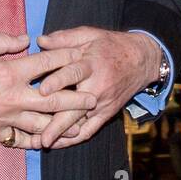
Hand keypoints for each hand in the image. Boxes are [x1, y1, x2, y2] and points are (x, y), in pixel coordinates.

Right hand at [0, 32, 97, 148]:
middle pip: (53, 100)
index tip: (81, 55)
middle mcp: (11, 97)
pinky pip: (20, 140)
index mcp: (9, 71)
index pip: (46, 64)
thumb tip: (27, 39)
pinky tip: (48, 138)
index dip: (66, 57)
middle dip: (76, 99)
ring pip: (41, 124)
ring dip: (61, 124)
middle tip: (93, 98)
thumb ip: (5, 39)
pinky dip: (35, 140)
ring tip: (78, 123)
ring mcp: (4, 117)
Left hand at [33, 27, 162, 147]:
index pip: (74, 74)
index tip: (42, 90)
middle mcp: (97, 87)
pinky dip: (73, 139)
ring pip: (80, 123)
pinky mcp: (106, 114)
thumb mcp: (90, 35)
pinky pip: (89, 130)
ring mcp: (102, 104)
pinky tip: (57, 144)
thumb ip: (64, 38)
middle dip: (58, 123)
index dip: (58, 81)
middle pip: (76, 108)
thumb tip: (39, 40)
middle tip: (40, 136)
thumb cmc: (111, 45)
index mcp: (92, 64)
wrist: (141, 60)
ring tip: (40, 144)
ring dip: (61, 135)